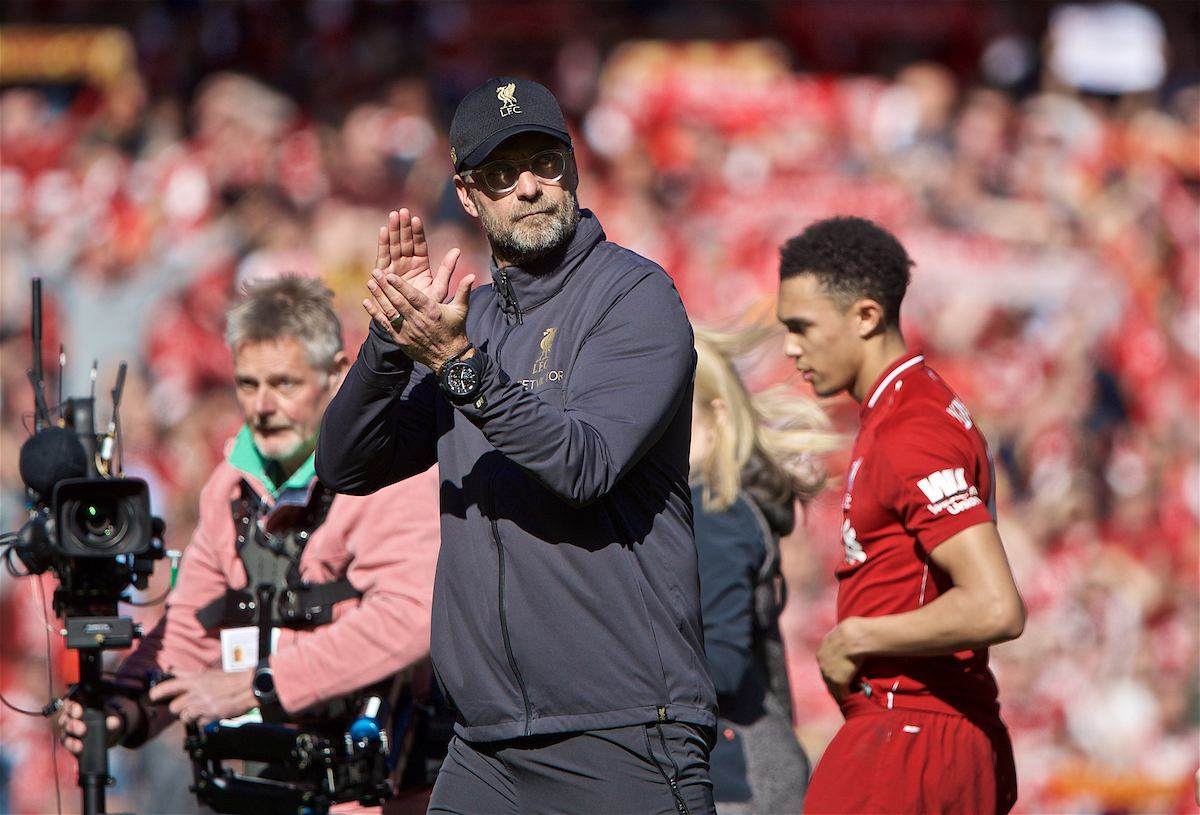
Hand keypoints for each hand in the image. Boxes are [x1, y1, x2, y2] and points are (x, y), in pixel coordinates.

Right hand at [57, 699, 123, 755]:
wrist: (107, 735)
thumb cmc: (105, 722)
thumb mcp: (110, 720)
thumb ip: (112, 721)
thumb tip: (113, 722)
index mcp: (76, 709)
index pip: (69, 705)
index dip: (71, 708)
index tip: (79, 713)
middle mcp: (69, 721)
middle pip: (65, 722)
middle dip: (73, 726)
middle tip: (82, 730)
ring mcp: (69, 735)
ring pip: (65, 737)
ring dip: (71, 742)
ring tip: (79, 747)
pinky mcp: (72, 747)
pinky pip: (70, 751)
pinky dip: (74, 756)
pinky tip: (76, 764)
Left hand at [148, 668, 256, 727]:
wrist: (248, 687)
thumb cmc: (228, 680)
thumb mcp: (207, 675)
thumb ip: (187, 675)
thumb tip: (172, 670)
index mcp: (195, 681)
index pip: (168, 686)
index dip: (157, 693)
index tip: (152, 697)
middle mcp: (197, 693)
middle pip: (174, 707)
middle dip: (178, 709)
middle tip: (187, 706)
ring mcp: (204, 705)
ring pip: (184, 717)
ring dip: (190, 716)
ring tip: (200, 711)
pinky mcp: (211, 717)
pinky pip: (198, 724)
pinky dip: (203, 721)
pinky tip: (210, 714)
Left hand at [363, 210, 475, 371]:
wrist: (449, 358)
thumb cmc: (455, 330)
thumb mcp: (461, 310)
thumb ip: (464, 291)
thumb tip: (473, 275)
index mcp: (432, 312)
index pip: (414, 297)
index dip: (401, 286)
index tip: (390, 275)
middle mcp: (418, 321)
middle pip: (398, 302)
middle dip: (385, 286)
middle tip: (375, 272)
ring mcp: (408, 331)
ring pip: (390, 312)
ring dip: (378, 297)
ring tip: (370, 283)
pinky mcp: (401, 339)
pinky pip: (386, 325)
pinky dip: (375, 314)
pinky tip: (367, 303)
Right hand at [377, 209, 461, 302]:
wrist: (411, 323)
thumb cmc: (427, 307)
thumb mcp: (440, 288)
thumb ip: (447, 270)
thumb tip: (458, 250)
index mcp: (421, 265)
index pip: (419, 245)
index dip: (417, 232)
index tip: (416, 219)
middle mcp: (407, 264)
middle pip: (405, 242)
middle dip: (403, 227)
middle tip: (403, 211)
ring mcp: (395, 268)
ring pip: (394, 246)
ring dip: (393, 231)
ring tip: (393, 216)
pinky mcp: (383, 275)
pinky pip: (383, 257)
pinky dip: (383, 244)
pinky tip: (383, 231)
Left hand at [816, 618, 866, 700]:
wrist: (853, 637)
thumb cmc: (849, 632)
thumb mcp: (837, 634)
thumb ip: (836, 640)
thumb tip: (843, 637)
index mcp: (820, 654)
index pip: (825, 667)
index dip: (832, 673)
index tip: (839, 677)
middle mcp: (821, 665)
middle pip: (827, 679)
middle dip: (834, 684)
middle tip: (842, 690)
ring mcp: (828, 674)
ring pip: (832, 688)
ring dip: (839, 693)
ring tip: (846, 699)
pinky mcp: (838, 681)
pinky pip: (840, 693)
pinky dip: (846, 697)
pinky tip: (852, 699)